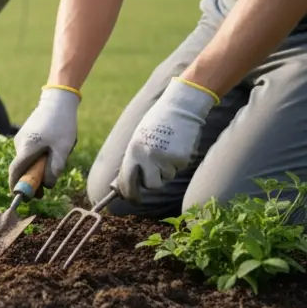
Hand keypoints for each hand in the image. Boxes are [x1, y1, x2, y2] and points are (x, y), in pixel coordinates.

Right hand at [9, 87, 79, 191]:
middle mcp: (19, 144)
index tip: (22, 197)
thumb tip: (48, 185)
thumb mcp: (62, 149)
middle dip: (32, 179)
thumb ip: (55, 169)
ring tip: (56, 159)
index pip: (15, 172)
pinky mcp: (26, 134)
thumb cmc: (61, 124)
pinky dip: (38, 157)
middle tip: (46, 187)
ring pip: (27, 160)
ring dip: (38, 166)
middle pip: (22, 168)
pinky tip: (53, 149)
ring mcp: (21, 138)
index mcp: (26, 149)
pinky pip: (30, 152)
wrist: (58, 100)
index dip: (16, 186)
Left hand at [116, 77, 216, 201]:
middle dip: (152, 183)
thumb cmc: (156, 124)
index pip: (127, 181)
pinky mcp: (181, 158)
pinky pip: (178, 168)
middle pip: (150, 185)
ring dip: (166, 169)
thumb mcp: (138, 139)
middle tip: (155, 174)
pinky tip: (176, 146)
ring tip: (166, 149)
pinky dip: (177, 161)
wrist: (179, 108)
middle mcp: (148, 157)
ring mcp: (165, 158)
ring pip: (166, 177)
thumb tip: (125, 182)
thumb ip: (133, 159)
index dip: (129, 193)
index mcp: (133, 151)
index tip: (131, 199)